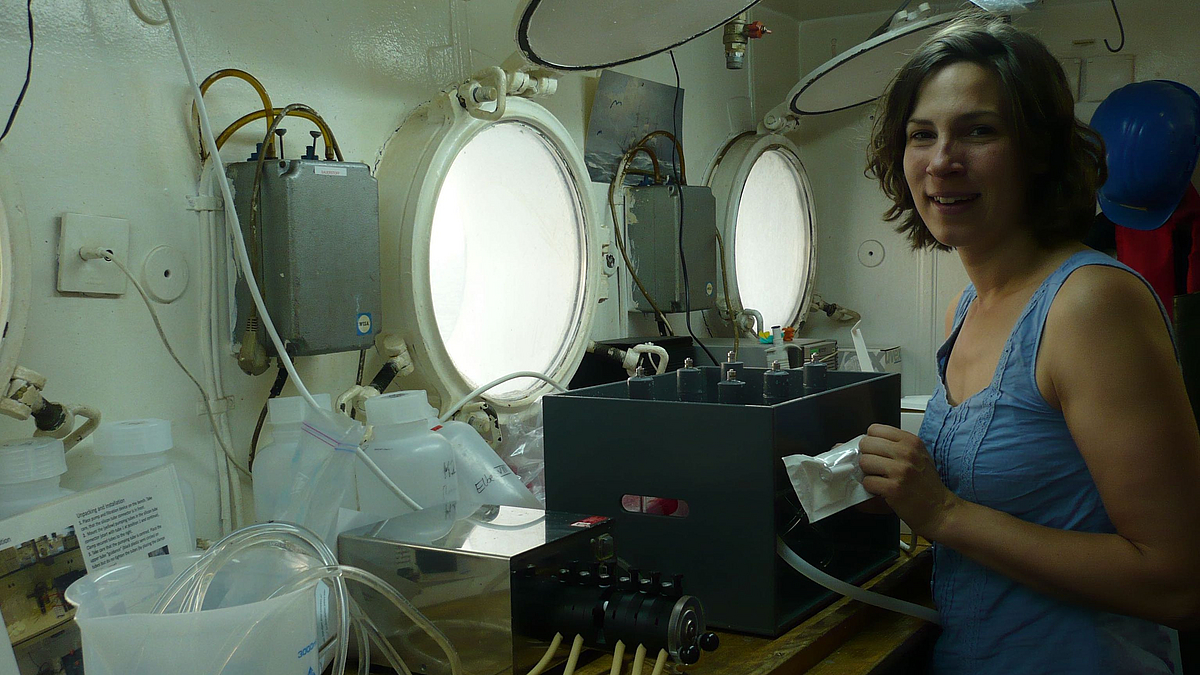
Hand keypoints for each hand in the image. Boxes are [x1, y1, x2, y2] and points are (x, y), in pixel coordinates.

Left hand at [858, 424, 960, 539]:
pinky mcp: (893, 488)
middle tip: (877, 467)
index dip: (871, 442)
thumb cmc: (926, 484)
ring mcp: (901, 470)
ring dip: (868, 473)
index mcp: (911, 442)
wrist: (939, 509)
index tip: (876, 451)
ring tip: (881, 478)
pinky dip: (871, 488)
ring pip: (864, 461)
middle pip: (866, 444)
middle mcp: (907, 453)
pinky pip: (867, 481)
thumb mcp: (917, 455)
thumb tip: (867, 440)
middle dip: (867, 456)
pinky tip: (882, 490)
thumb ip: (895, 445)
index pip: (875, 429)